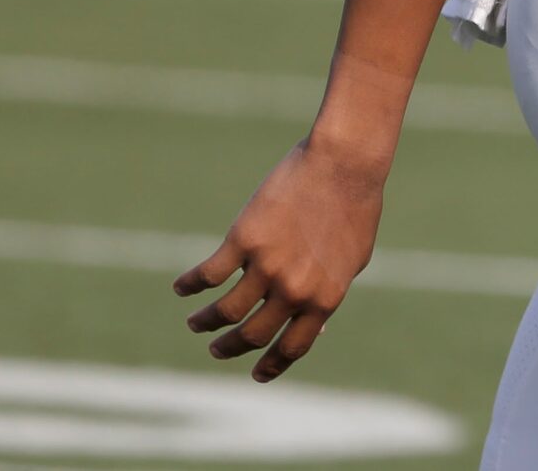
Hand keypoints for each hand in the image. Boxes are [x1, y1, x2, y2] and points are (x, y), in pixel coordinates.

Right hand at [174, 137, 386, 380]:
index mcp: (325, 298)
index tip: (255, 374)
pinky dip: (191, 285)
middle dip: (230, 348)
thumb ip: (330, 293)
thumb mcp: (353, 260)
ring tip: (196, 323)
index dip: (271, 365)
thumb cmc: (354, 207)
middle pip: (252, 335)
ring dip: (205, 322)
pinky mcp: (245, 239)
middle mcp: (294, 289)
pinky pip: (209, 274)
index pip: (292, 347)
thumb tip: (316, 328)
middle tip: (217, 349)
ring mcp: (268, 266)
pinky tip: (182, 287)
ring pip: (225, 311)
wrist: (344, 163)